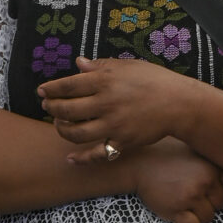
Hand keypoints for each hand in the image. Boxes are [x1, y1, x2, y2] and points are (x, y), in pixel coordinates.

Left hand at [40, 57, 192, 153]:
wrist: (180, 104)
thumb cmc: (155, 80)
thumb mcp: (128, 66)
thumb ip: (101, 66)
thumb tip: (78, 63)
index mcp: (106, 80)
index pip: (68, 85)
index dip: (51, 89)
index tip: (42, 91)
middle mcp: (106, 103)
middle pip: (67, 109)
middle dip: (51, 108)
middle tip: (47, 107)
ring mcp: (113, 125)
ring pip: (75, 132)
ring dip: (61, 129)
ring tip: (59, 124)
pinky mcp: (122, 142)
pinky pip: (96, 154)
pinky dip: (81, 159)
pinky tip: (70, 158)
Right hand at [131, 137, 222, 222]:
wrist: (139, 162)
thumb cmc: (167, 156)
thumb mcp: (194, 152)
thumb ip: (213, 164)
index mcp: (212, 165)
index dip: (219, 188)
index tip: (206, 186)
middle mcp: (205, 180)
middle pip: (220, 204)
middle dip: (207, 202)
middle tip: (188, 193)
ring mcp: (191, 196)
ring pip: (208, 218)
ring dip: (196, 214)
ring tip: (180, 201)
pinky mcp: (177, 209)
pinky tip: (177, 215)